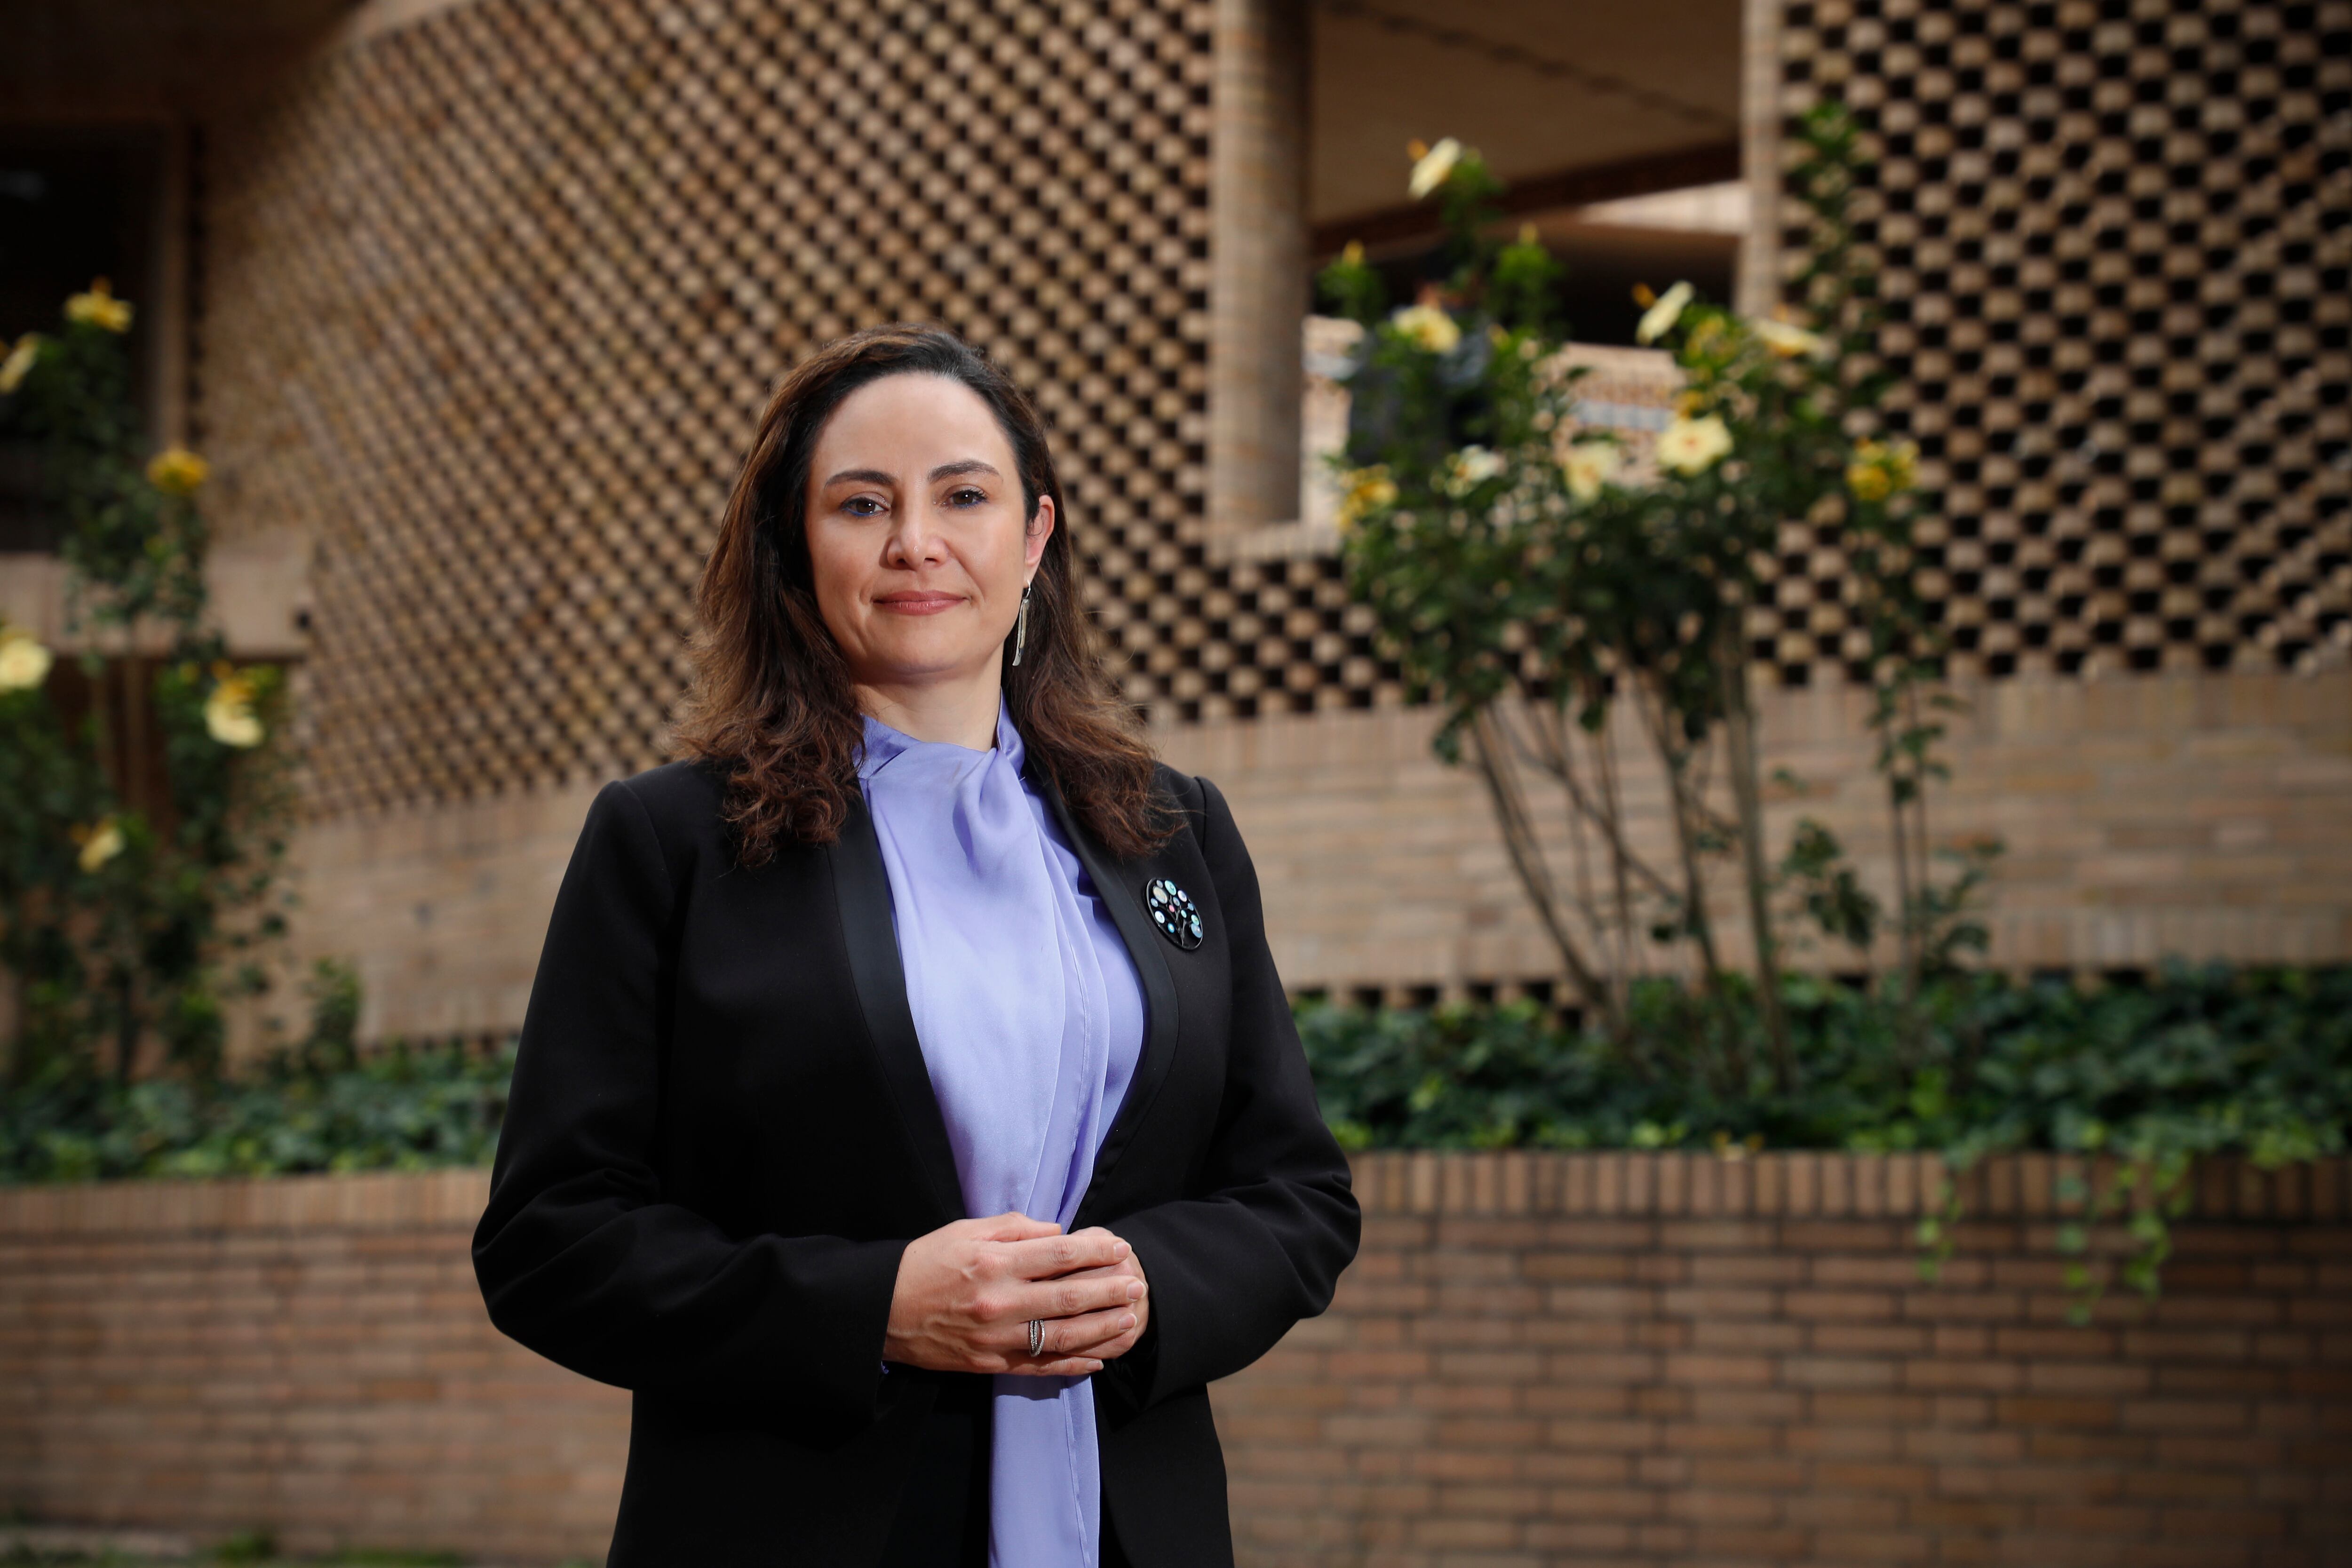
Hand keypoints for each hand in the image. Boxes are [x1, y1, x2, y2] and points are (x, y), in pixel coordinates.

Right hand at [884, 1212, 1146, 1376]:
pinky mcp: (989, 1363)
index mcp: (995, 1263)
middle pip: (1068, 1297)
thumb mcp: (965, 1230)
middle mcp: (999, 1302)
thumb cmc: (926, 1262)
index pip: (1059, 1255)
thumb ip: (1015, 1228)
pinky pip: (1039, 1367)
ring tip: (1129, 1320)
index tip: (1122, 1249)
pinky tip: (1097, 1359)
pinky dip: (1071, 1365)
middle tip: (1137, 1285)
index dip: (1096, 1252)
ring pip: (1061, 1336)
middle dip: (1109, 1291)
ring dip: (1101, 1329)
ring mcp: (996, 1338)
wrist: (882, 1309)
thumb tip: (1057, 1233)